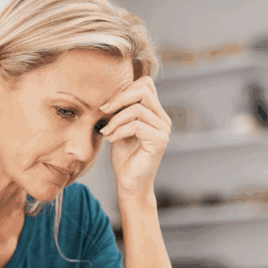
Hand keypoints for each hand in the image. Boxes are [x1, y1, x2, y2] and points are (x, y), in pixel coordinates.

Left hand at [99, 77, 171, 197]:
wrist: (129, 183)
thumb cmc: (124, 158)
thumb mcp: (119, 129)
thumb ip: (120, 112)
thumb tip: (108, 96)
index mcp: (155, 114)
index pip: (145, 85)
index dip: (124, 90)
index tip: (106, 106)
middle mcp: (162, 119)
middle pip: (143, 90)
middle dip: (119, 98)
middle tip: (103, 111)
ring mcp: (163, 130)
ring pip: (137, 109)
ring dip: (115, 120)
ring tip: (106, 132)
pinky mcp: (159, 141)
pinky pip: (136, 126)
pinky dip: (119, 131)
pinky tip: (111, 140)